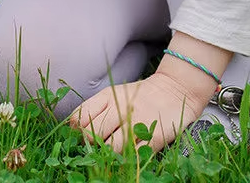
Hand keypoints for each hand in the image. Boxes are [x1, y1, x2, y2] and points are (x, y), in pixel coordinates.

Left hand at [68, 70, 211, 154]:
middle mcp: (120, 108)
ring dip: (110, 154)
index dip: (77, 131)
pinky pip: (134, 156)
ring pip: (111, 148)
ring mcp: (137, 122)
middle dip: (91, 145)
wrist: (175, 90)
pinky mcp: (154, 136)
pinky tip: (131, 154)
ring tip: (116, 151)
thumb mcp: (115, 94)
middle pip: (92, 135)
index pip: (80, 117)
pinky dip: (129, 159)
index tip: (82, 136)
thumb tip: (74, 129)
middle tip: (99, 147)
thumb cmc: (139, 96)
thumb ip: (96, 110)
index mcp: (107, 96)